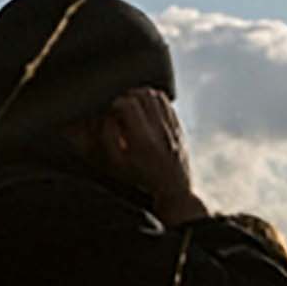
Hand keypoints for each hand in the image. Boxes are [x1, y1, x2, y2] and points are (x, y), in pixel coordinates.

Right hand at [100, 87, 203, 223]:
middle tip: (119, 107)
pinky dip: (153, 99)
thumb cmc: (140, 178)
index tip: (110, 111)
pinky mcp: (179, 127)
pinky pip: (165, 102)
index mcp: (144, 141)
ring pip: (154, 95)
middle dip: (126, 96)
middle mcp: (161, 132)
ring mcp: (173, 128)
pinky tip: (145, 108)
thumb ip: (108, 136)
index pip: (127, 104)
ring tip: (131, 106)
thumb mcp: (118, 163)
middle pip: (141, 95)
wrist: (174, 191)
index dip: (114, 103)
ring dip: (139, 95)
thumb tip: (106, 114)